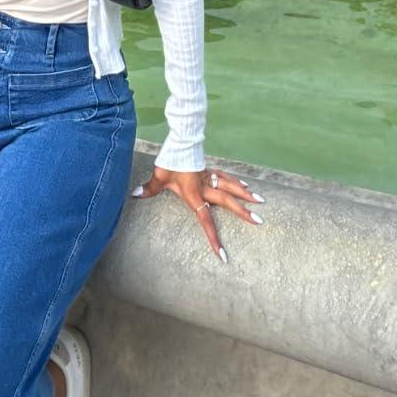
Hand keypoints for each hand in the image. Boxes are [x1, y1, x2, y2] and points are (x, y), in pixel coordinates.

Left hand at [133, 165, 263, 262]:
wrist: (178, 142)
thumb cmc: (169, 161)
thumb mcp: (159, 176)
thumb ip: (149, 188)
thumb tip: (135, 194)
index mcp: (194, 194)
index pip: (205, 220)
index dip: (213, 238)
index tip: (223, 254)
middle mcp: (206, 187)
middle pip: (227, 201)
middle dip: (243, 212)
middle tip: (259, 220)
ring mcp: (210, 177)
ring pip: (231, 187)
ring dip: (245, 195)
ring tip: (261, 202)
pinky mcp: (209, 169)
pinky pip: (226, 177)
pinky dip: (236, 182)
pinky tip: (245, 185)